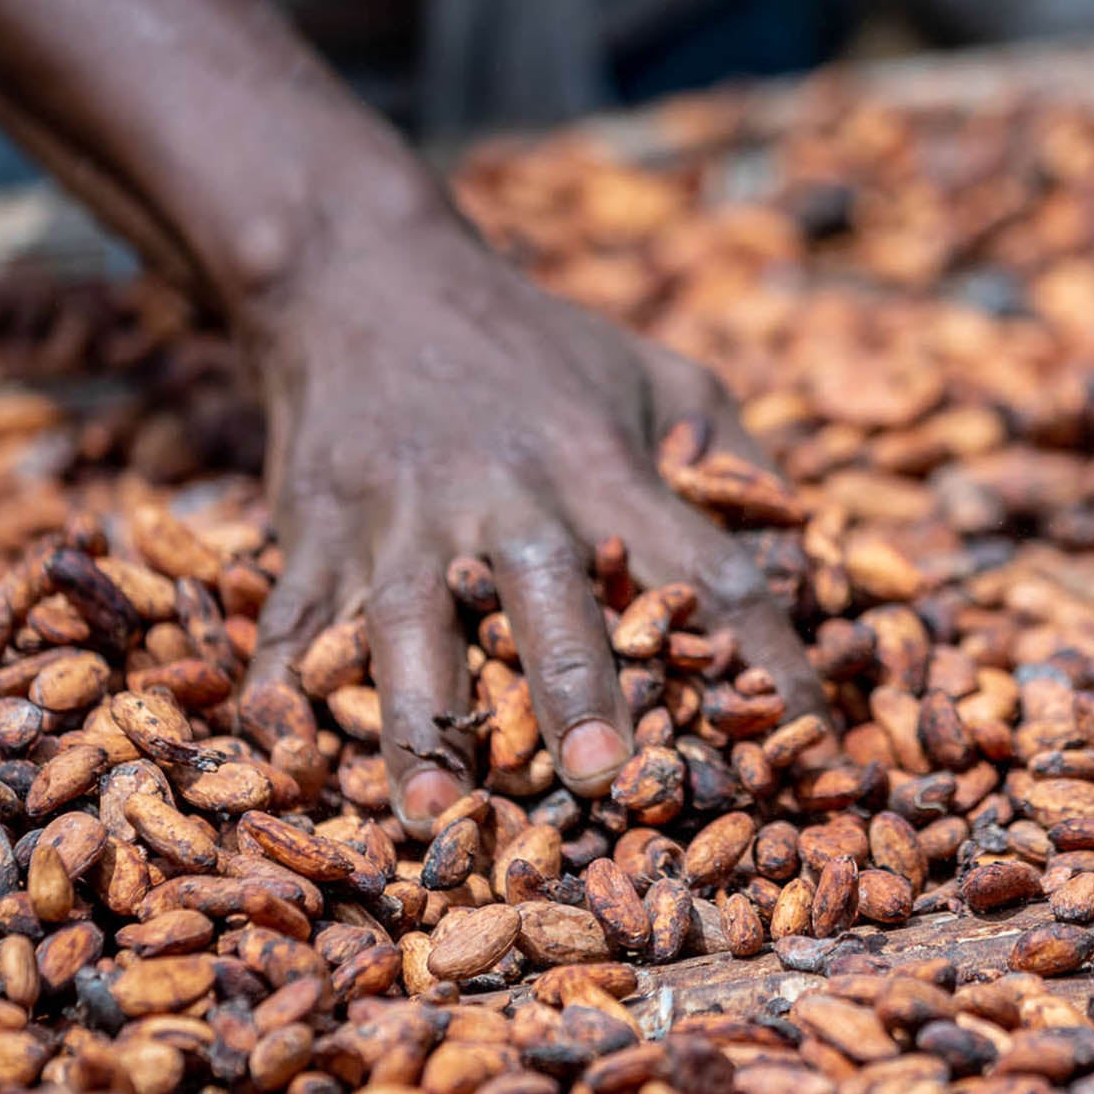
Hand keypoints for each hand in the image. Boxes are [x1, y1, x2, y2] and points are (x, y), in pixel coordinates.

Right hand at [240, 219, 823, 833]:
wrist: (368, 281)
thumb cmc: (540, 352)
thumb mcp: (663, 379)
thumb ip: (739, 462)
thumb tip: (810, 564)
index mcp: (604, 465)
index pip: (705, 567)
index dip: (764, 651)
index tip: (802, 737)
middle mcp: (505, 495)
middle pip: (547, 598)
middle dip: (575, 686)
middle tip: (599, 773)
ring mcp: (400, 518)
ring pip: (407, 626)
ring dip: (422, 723)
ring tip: (436, 811)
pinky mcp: (316, 534)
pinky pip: (292, 624)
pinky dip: (283, 696)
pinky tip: (292, 767)